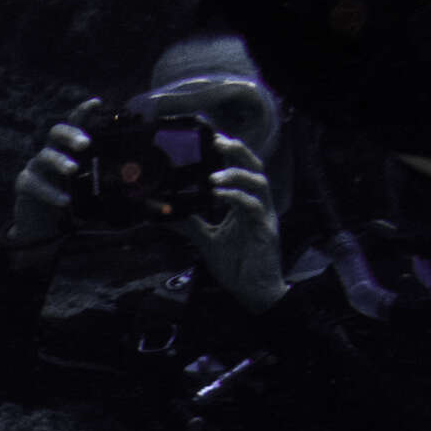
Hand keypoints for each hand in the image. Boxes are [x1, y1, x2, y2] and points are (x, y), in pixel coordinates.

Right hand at [9, 97, 104, 245]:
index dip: (83, 112)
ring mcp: (35, 167)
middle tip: (86, 144)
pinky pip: (36, 185)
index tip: (97, 103)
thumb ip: (105, 179)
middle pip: (56, 133)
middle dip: (71, 135)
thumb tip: (134, 177)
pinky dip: (51, 192)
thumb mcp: (88, 186)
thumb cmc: (69, 198)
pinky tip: (65, 201)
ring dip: (60, 162)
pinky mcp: (25, 184)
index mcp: (66, 148)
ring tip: (73, 169)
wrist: (41, 222)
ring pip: (46, 157)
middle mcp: (49, 152)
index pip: (74, 125)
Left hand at [176, 134, 287, 312]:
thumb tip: (165, 212)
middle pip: (255, 167)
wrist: (253, 293)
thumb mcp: (207, 241)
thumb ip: (190, 224)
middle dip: (238, 151)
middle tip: (217, 142)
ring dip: (236, 175)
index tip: (212, 138)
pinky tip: (220, 196)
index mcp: (245, 204)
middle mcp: (257, 205)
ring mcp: (263, 216)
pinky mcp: (265, 231)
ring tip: (214, 177)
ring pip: (259, 183)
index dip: (231, 152)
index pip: (241, 169)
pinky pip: (253, 208)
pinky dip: (236, 198)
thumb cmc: (236, 266)